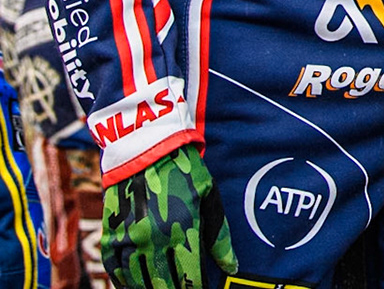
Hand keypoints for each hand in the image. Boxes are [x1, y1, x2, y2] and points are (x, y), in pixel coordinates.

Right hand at [100, 144, 236, 288]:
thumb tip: (231, 267)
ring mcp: (128, 240)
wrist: (146, 149)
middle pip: (164, 284)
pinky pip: (114, 271)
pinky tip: (135, 286)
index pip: (191, 277)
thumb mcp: (210, 198)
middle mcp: (152, 240)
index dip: (197, 288)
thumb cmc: (185, 173)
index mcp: (182, 230)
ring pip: (138, 282)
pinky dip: (124, 284)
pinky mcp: (110, 236)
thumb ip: (219, 236)